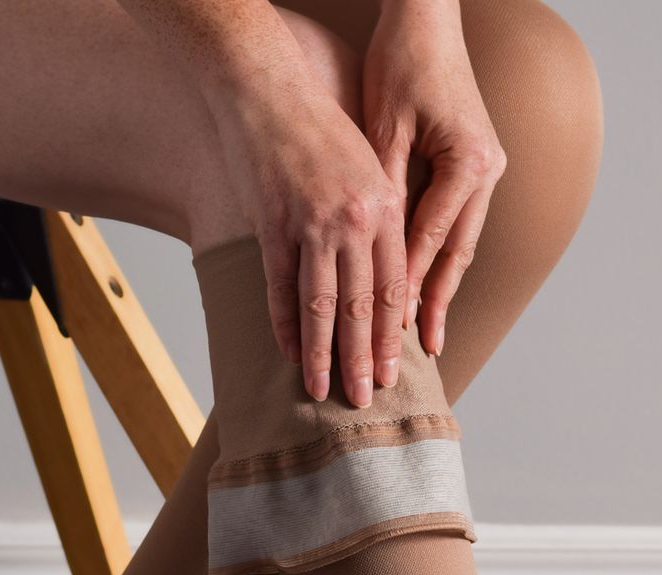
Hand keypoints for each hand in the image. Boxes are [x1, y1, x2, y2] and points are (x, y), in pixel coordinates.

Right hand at [208, 72, 404, 406]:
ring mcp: (312, 225)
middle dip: (363, 357)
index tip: (392, 369)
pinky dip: (285, 323)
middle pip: (362, 306)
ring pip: (322, 306)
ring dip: (323, 354)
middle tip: (366, 397)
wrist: (269, 90)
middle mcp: (353, 222)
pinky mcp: (274, 225)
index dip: (389, 335)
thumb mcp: (368, 169)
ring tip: (323, 390)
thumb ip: (380, 222)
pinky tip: (289, 352)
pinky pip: (282, 287)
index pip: (393, 288)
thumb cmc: (321, 130)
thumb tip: (385, 278)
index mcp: (384, 210)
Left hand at [363, 0, 505, 359]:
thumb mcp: (385, 126)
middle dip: (438, 303)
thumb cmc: (403, 62)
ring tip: (429, 331)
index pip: (433, 237)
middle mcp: (488, 172)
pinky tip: (430, 284)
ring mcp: (489, 169)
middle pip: (458, 253)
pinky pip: (459, 223)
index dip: (410, 283)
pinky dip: (443, 256)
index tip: (392, 325)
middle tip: (426, 350)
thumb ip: (386, 187)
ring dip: (443, 287)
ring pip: (462, 243)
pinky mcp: (478, 164)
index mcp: (469, 163)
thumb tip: (374, 249)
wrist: (429, 20)